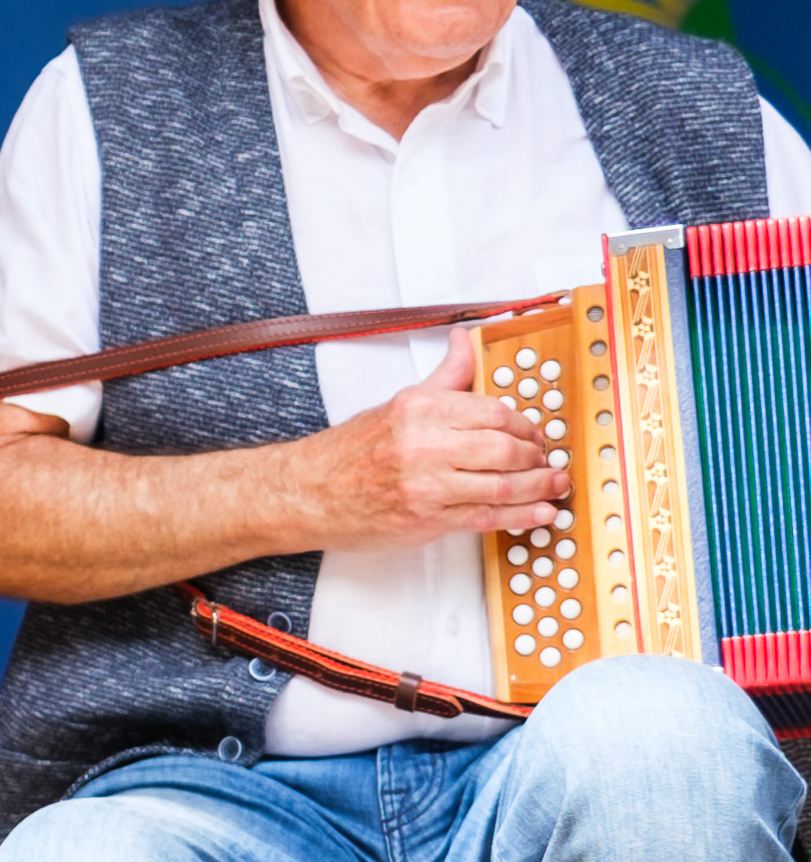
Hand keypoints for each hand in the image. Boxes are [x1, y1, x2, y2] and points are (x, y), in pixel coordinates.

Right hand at [306, 327, 566, 548]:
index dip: (525, 424)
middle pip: (504, 448)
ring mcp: (426, 486)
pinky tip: (538, 514)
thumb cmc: (350, 452)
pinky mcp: (426, 520)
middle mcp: (423, 445)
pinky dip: (520, 516)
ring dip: (538, 488)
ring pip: (502, 485)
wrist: (307, 493)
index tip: (535, 433)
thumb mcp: (399, 403)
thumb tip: (465, 340)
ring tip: (554, 487)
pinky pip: (486, 518)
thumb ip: (444, 377)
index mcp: (420, 409)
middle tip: (547, 461)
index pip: (493, 411)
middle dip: (537, 457)